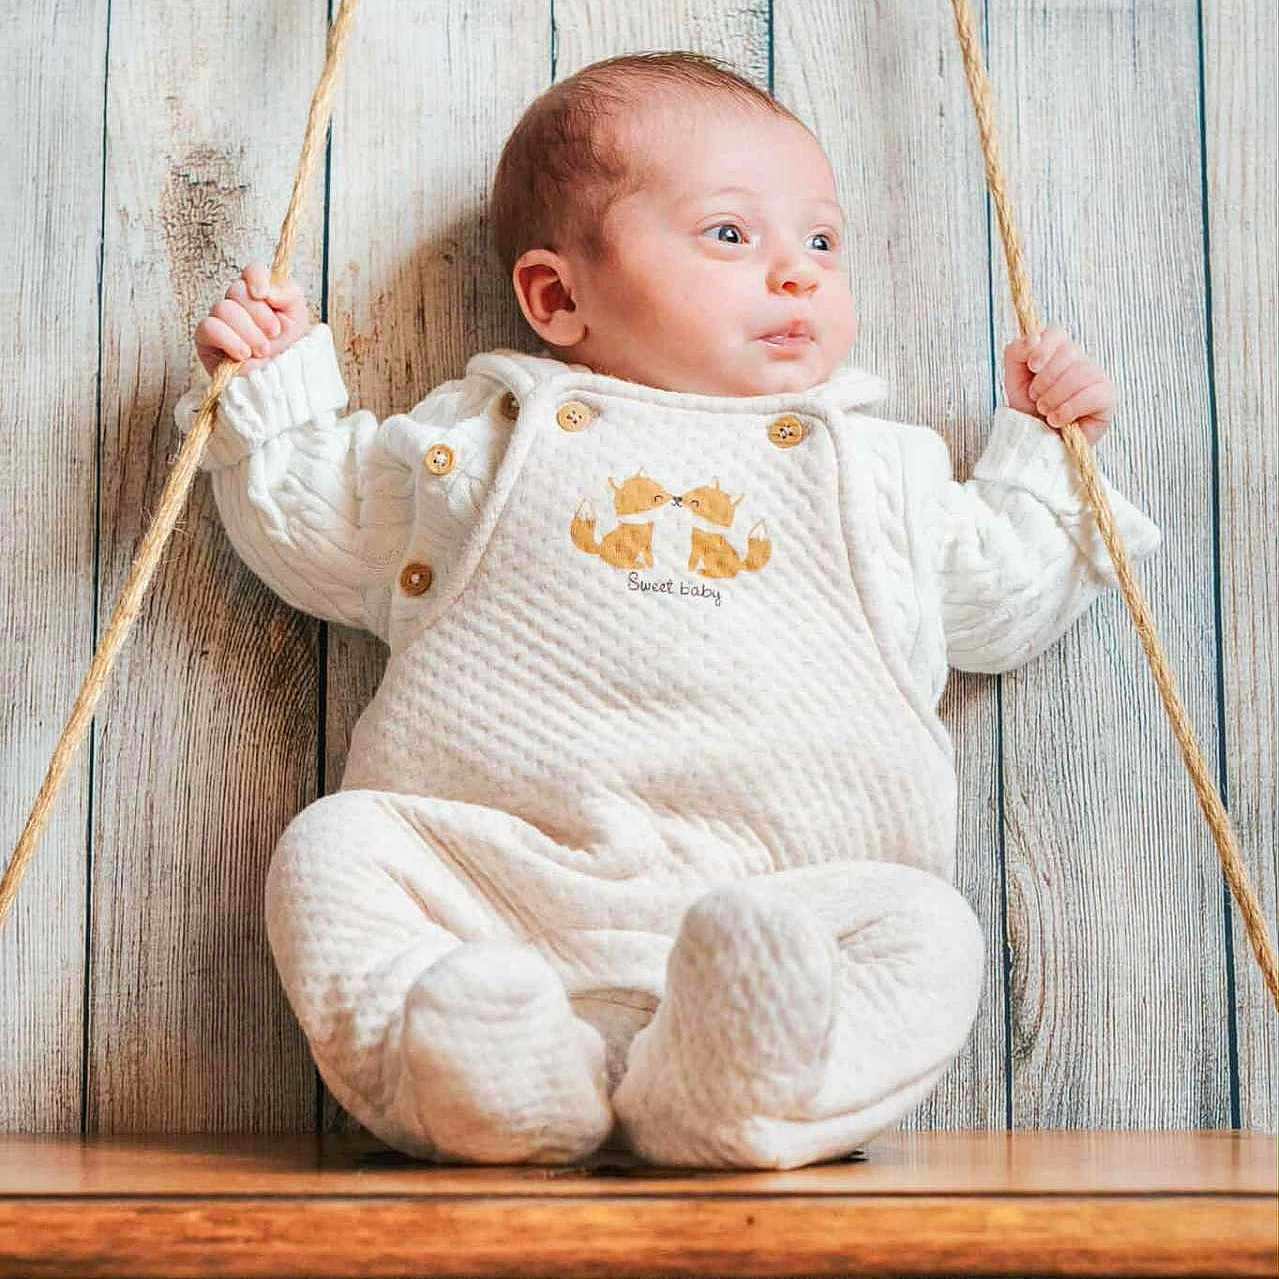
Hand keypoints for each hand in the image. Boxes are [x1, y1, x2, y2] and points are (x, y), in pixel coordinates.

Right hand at [194, 263, 311, 376]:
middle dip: (259, 315)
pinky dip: (229, 340)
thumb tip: (267, 289)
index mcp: (259, 294)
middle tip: (273, 335)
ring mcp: (219, 320)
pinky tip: (243, 354)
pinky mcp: (206, 340)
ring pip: (223, 308)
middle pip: (236, 290)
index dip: (257, 278)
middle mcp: (237, 303)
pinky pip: (209, 327)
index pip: (252, 271)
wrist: (281, 383)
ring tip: (262, 351)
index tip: (264, 296)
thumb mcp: (298, 318)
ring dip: (248, 332)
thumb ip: (289, 293)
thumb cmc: (288, 350)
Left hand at [1002, 324, 1113, 445]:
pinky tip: (1058, 419)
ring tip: (1046, 411)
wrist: (1037, 441)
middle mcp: (1080, 360)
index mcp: (1058, 351)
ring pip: (1079, 374)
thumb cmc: (1029, 409)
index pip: (1056, 333)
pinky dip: (1069, 409)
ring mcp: (1097, 377)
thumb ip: (1016, 352)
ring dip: (1054, 397)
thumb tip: (1033, 339)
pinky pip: (1092, 395)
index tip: (1032, 367)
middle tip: (1036, 398)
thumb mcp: (1014, 378)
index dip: (1043, 348)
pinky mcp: (1107, 397)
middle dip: (1045, 380)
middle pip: (1068, 352)